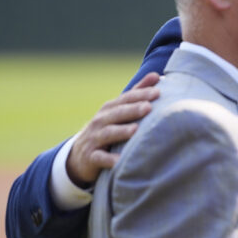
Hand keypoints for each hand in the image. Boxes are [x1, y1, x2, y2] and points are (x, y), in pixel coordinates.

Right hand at [66, 72, 160, 186]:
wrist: (80, 154)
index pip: (126, 98)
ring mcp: (94, 138)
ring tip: (135, 130)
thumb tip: (156, 75)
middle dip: (132, 110)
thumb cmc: (108, 128)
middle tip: (148, 107)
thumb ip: (137, 93)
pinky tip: (119, 161)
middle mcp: (100, 121)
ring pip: (108, 133)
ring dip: (121, 131)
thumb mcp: (119, 110)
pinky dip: (108, 159)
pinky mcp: (90, 156)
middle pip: (117, 113)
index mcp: (110, 108)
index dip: (140, 94)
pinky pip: (99, 157)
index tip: (158, 92)